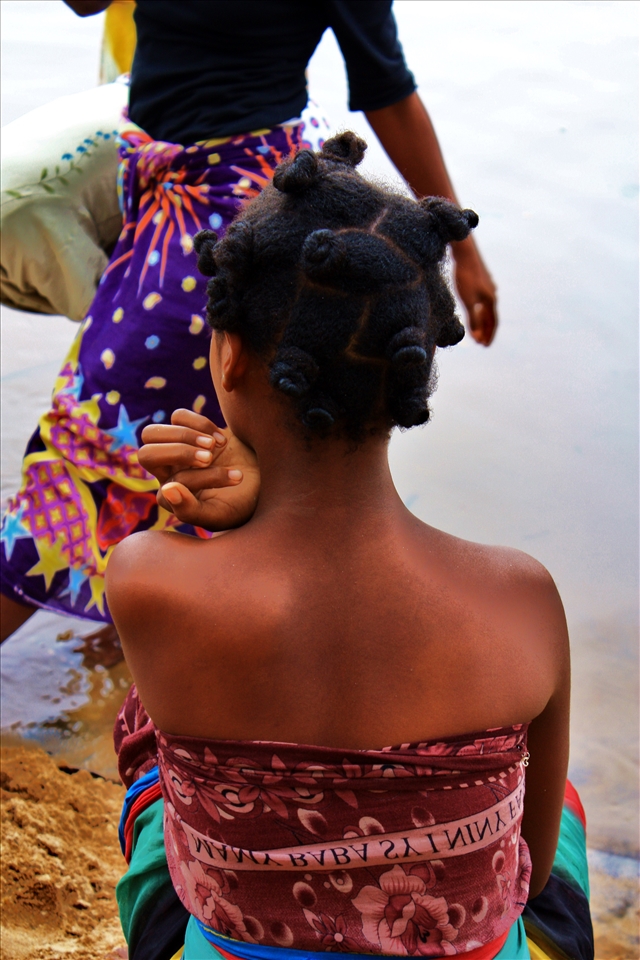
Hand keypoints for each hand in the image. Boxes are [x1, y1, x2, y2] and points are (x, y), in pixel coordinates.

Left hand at [138, 409, 259, 531]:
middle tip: (209, 457)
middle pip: (145, 454)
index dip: (198, 479)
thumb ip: (190, 510)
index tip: (233, 479)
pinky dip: (199, 423)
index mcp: (172, 497)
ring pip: (153, 433)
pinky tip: (221, 439)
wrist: (267, 481)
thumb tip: (167, 489)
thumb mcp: (220, 514)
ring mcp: (177, 449)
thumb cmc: (244, 503)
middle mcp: (169, 472)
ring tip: (216, 446)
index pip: (167, 484)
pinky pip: (178, 417)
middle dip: (179, 453)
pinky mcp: (190, 430)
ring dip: (186, 436)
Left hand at [451, 237, 497, 345]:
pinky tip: (473, 308)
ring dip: (482, 319)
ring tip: (476, 328)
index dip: (489, 335)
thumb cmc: (465, 276)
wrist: (465, 252)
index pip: (493, 322)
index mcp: (491, 300)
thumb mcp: (467, 301)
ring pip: (486, 307)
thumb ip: (472, 318)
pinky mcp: (481, 279)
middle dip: (485, 330)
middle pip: (490, 316)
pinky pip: (482, 299)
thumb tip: (476, 335)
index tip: (484, 346)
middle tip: (480, 341)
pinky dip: (479, 309)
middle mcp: (492, 293)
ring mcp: (488, 286)